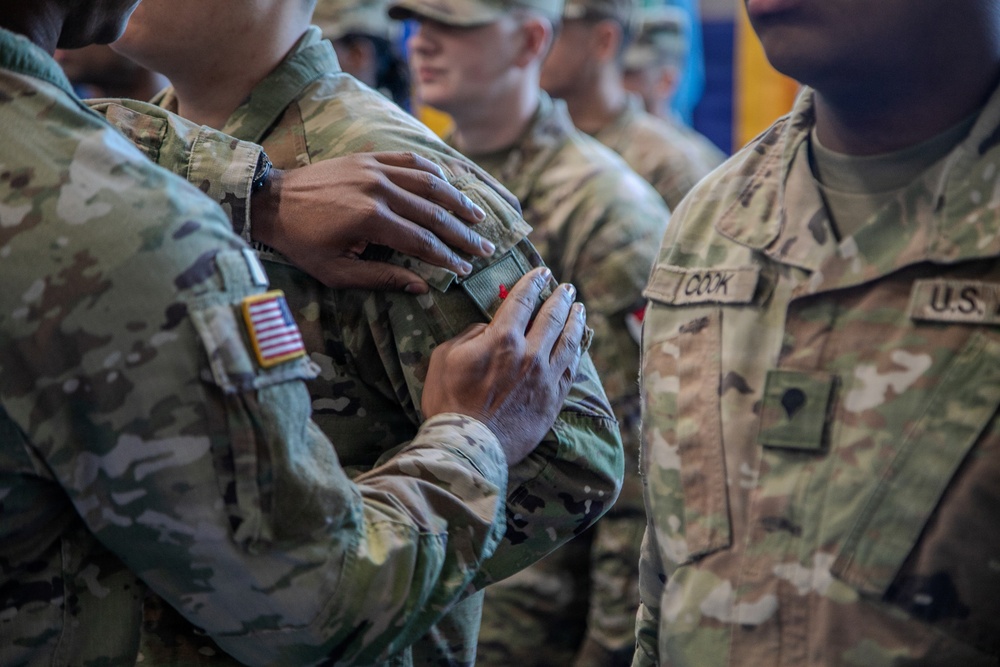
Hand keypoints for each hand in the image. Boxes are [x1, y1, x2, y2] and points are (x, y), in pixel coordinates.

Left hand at [251, 152, 496, 291]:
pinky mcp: (369, 157)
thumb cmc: (302, 243)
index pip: (422, 241)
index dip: (447, 257)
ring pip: (430, 182)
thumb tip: (421, 287)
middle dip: (463, 233)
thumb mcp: (336, 272)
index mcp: (369, 219)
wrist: (271, 201)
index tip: (465, 270)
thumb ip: (381, 278)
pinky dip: (435, 173)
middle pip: (434, 212)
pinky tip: (450, 186)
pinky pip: (411, 161)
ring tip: (479, 216)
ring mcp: (374, 168)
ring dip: (458, 200)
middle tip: (486, 248)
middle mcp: (378, 189)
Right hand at [422, 267, 586, 464]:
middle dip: (561, 297)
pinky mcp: (553, 399)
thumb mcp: (445, 358)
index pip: (523, 300)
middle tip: (567, 287)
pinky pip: (571, 368)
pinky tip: (578, 343)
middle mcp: (530, 353)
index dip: (534, 282)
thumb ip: (468, 335)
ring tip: (579, 308)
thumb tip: (486, 328)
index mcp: (502, 338)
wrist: (468, 446)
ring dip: (575, 320)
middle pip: (552, 316)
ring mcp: (546, 377)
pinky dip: (577, 350)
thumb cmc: (449, 402)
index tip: (543, 272)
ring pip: (568, 340)